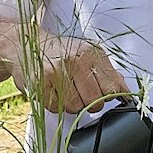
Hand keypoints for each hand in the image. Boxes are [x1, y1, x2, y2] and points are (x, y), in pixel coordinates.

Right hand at [12, 33, 127, 113]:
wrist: (25, 44)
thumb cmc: (58, 52)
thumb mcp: (87, 54)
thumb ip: (108, 74)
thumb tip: (127, 94)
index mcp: (91, 52)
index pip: (113, 89)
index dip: (107, 97)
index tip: (101, 95)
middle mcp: (75, 59)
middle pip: (95, 102)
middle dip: (88, 103)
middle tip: (78, 91)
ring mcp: (57, 71)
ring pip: (76, 107)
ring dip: (71, 105)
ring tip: (64, 90)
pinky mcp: (40, 83)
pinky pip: (57, 108)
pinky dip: (55, 105)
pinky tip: (52, 91)